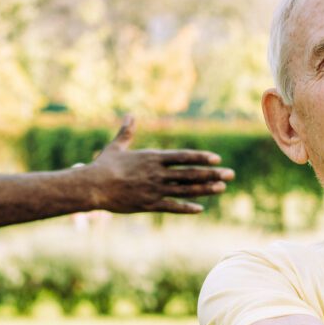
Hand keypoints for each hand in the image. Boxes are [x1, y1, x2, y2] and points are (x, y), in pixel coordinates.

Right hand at [77, 113, 234, 214]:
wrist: (93, 186)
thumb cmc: (103, 166)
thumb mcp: (116, 147)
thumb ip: (127, 132)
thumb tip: (129, 115)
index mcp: (152, 158)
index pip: (183, 157)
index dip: (201, 158)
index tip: (217, 159)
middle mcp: (157, 173)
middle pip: (190, 173)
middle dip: (212, 174)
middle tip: (230, 175)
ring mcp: (154, 190)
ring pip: (185, 190)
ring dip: (205, 189)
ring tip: (222, 188)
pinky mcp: (148, 204)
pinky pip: (171, 206)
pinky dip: (186, 208)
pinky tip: (200, 209)